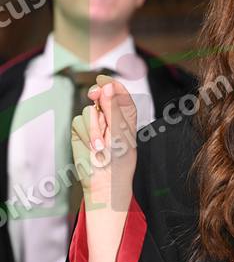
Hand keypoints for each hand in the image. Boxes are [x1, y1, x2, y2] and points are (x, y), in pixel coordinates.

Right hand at [71, 74, 136, 210]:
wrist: (104, 182)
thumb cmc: (119, 160)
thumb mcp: (120, 132)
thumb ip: (113, 108)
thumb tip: (106, 86)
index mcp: (126, 115)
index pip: (119, 93)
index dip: (112, 84)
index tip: (104, 80)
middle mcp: (110, 117)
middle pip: (102, 96)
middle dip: (98, 95)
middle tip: (95, 94)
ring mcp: (95, 124)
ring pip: (90, 110)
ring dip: (94, 126)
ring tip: (101, 145)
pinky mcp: (81, 131)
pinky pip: (79, 121)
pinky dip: (86, 133)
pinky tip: (93, 146)